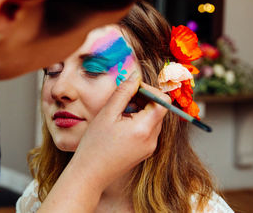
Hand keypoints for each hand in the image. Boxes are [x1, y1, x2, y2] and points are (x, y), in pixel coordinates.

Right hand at [38, 72, 169, 211]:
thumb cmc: (94, 145)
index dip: (150, 90)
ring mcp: (149, 147)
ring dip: (139, 110)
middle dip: (143, 99)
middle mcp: (152, 139)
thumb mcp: (107, 113)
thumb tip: (135, 77)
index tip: (133, 88)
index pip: (162, 101)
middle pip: (158, 110)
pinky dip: (137, 122)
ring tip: (119, 113)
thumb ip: (123, 92)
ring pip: (152, 119)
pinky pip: (147, 130)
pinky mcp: (144, 152)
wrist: (90, 174)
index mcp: (144, 129)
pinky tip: (120, 124)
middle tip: (123, 98)